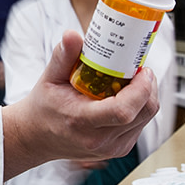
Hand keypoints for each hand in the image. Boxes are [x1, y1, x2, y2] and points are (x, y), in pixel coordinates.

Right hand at [1, 30, 157, 179]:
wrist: (37, 137)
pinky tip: (124, 97)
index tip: (141, 70)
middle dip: (147, 87)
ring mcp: (112, 148)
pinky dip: (138, 107)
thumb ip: (63, 56)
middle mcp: (99, 139)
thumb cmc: (43, 108)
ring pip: (146, 118)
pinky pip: (140, 124)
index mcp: (80, 121)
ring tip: (129, 81)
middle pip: (142, 112)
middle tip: (136, 69)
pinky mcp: (119, 149)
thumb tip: (72, 36)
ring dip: (144, 96)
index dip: (141, 89)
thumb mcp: (48, 79)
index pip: (123, 111)